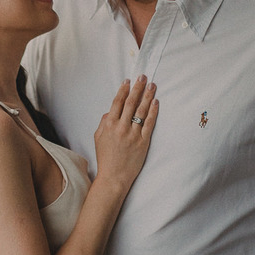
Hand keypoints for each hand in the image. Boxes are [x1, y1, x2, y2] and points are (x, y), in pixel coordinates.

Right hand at [93, 76, 157, 190]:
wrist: (114, 176)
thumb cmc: (105, 158)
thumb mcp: (98, 137)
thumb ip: (103, 122)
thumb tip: (110, 111)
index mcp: (109, 124)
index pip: (117, 102)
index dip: (123, 90)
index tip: (128, 81)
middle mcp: (121, 127)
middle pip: (131, 103)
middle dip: (137, 88)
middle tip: (143, 77)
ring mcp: (133, 134)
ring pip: (142, 110)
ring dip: (147, 96)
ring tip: (152, 85)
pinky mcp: (143, 141)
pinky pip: (150, 123)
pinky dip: (153, 111)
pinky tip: (156, 102)